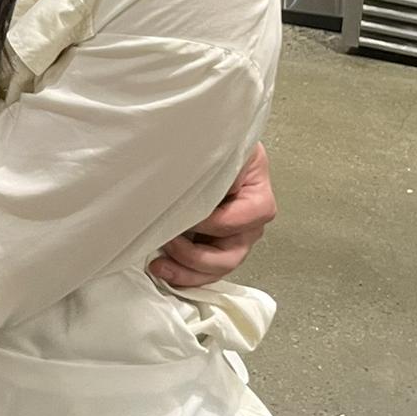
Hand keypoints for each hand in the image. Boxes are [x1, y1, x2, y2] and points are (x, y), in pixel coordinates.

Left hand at [150, 143, 275, 287]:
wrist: (202, 144)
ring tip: (159, 264)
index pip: (248, 217)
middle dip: (197, 258)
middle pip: (232, 254)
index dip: (217, 222)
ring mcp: (232, 237)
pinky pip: (202, 268)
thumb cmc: (212, 142)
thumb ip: (214, 165)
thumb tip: (188, 182)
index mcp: (257, 196)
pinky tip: (162, 267)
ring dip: (187, 272)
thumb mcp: (220, 147)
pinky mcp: (212, 244)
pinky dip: (183, 273)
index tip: (188, 218)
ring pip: (217, 268)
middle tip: (168, 243)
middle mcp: (248, 222)